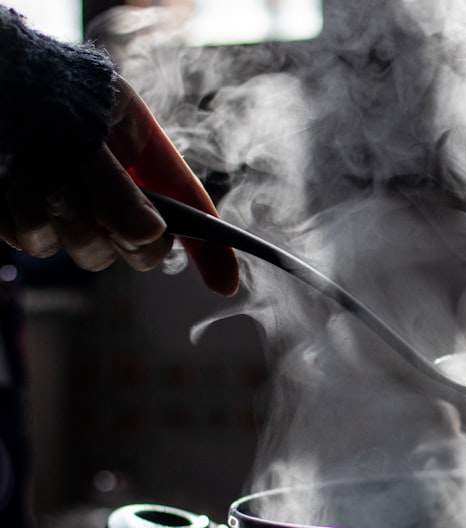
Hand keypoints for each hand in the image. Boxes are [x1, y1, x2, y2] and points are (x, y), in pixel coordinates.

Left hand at [0, 77, 239, 295]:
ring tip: (36, 179)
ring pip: (88, 249)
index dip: (211, 244)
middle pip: (140, 241)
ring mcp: (69, 201)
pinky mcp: (26, 216)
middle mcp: (109, 179)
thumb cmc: (30, 88)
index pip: (188, 202)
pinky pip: (37, 243)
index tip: (226, 285)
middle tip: (100, 213)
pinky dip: (22, 219)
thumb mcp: (82, 130)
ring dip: (67, 223)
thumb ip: (115, 187)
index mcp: (137, 145)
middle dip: (121, 235)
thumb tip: (146, 236)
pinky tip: (9, 186)